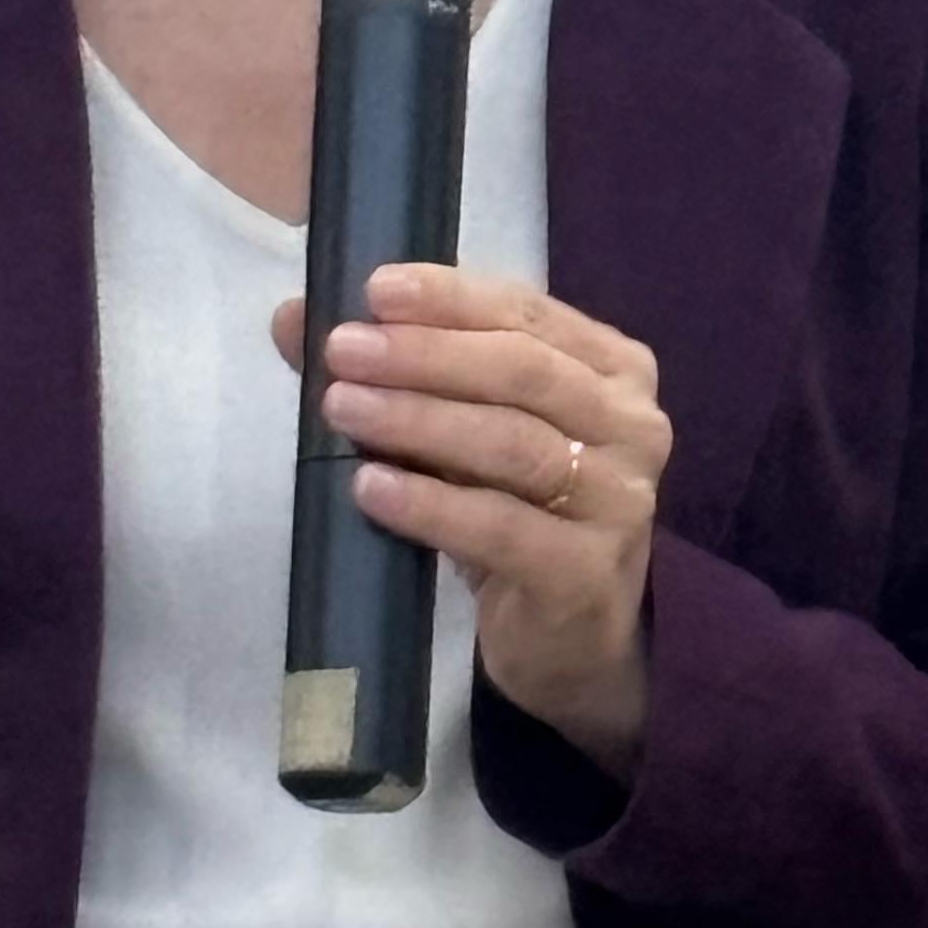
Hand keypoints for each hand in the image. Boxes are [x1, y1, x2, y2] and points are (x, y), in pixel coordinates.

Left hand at [273, 267, 670, 783]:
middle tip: (344, 350)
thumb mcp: (462, 434)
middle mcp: (633, 424)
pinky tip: (369, 488)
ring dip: (419, 420)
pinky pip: (500, 527)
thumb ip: (395, 373)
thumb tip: (293, 316)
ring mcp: (619, 500)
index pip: (530, 313)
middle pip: (524, 371)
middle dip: (426, 355)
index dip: (452, 298)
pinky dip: (430, 504)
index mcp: (614, 369)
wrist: (572, 638)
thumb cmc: (516, 512)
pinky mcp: (585, 572)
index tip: (375, 289)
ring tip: (342, 408)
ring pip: (512, 444)